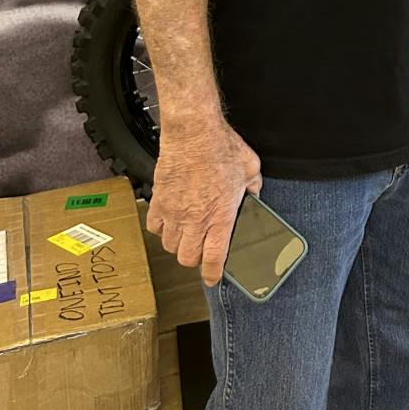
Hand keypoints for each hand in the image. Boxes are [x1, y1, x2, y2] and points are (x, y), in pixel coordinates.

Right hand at [145, 120, 262, 285]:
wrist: (193, 131)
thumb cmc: (222, 147)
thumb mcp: (250, 169)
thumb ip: (253, 188)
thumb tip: (255, 195)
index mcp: (220, 216)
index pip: (214, 258)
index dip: (213, 274)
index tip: (213, 278)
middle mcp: (195, 219)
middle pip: (187, 258)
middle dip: (196, 259)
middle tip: (202, 250)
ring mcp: (174, 211)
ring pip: (169, 245)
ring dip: (178, 245)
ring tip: (187, 235)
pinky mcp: (159, 200)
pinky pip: (154, 226)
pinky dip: (161, 229)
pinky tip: (170, 220)